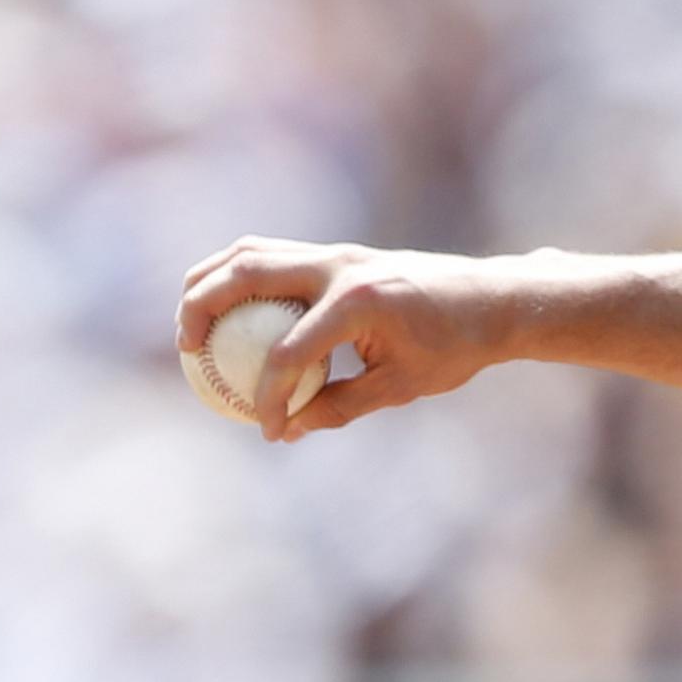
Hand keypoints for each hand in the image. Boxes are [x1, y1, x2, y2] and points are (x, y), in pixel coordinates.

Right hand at [176, 238, 513, 440]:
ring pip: (250, 253)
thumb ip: (341, 406)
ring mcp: (336, 252)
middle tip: (188, 352)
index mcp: (358, 302)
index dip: (268, 397)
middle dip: (201, 310)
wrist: (494, 299)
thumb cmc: (456, 346)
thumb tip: (288, 428)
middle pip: (245, 275)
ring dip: (208, 283)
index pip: (287, 351)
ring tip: (191, 326)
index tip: (266, 429)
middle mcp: (339, 267)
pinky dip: (237, 276)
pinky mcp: (336, 253)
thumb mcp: (403, 387)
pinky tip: (226, 311)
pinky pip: (271, 255)